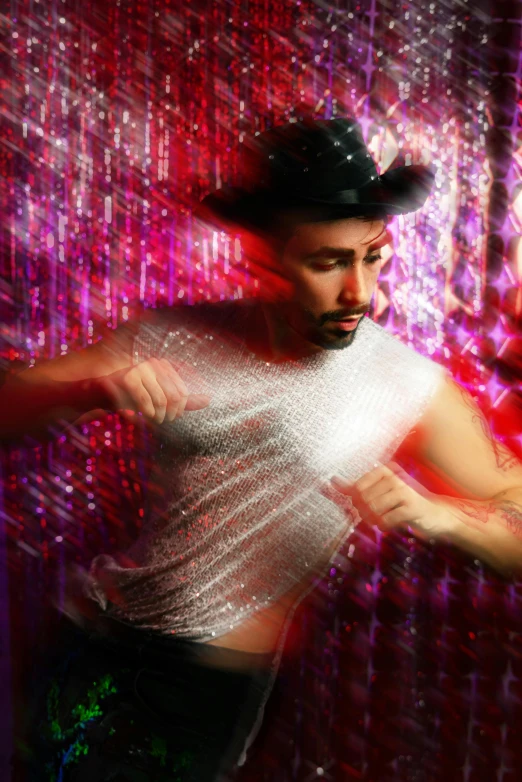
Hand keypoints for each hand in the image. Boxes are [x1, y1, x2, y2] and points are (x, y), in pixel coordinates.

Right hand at [98, 357, 209, 423]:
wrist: (102, 394)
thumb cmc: (132, 396)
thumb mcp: (160, 398)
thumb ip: (184, 400)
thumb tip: (208, 400)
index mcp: (164, 366)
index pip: (183, 391)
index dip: (181, 408)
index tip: (174, 417)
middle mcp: (154, 363)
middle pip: (175, 395)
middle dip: (171, 413)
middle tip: (164, 420)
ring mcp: (140, 368)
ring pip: (161, 399)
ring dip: (159, 415)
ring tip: (154, 419)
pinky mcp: (127, 377)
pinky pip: (144, 400)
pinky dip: (146, 412)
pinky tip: (143, 417)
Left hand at [330, 460, 450, 539]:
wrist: (435, 515)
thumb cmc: (403, 503)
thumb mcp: (379, 493)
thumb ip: (355, 488)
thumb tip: (332, 480)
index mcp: (384, 471)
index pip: (357, 488)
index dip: (357, 502)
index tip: (365, 507)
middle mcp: (393, 478)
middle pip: (363, 500)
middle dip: (364, 513)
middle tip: (373, 518)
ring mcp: (404, 491)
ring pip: (373, 509)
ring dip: (374, 521)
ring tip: (380, 522)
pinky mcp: (412, 507)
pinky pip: (386, 520)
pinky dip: (384, 526)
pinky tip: (389, 525)